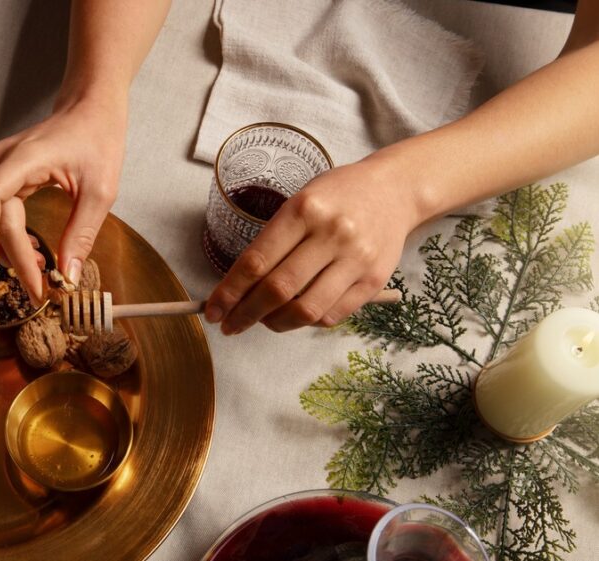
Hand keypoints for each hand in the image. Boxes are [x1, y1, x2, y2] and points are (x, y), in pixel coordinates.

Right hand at [0, 94, 126, 299]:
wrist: (92, 107)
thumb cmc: (98, 138)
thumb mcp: (100, 191)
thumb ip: (81, 234)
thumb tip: (67, 275)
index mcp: (22, 159)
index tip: (25, 277)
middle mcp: (1, 161)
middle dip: (8, 256)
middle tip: (34, 288)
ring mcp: (0, 166)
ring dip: (4, 247)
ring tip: (36, 269)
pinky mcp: (5, 174)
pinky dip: (8, 234)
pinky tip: (32, 250)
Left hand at [204, 158, 421, 333]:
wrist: (394, 190)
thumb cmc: (336, 196)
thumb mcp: (298, 202)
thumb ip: (272, 242)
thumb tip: (237, 288)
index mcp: (303, 210)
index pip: (256, 261)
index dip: (229, 292)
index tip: (212, 311)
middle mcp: (331, 234)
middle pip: (278, 289)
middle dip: (245, 314)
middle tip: (229, 325)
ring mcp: (356, 259)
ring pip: (305, 310)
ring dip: (275, 323)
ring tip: (263, 321)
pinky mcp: (374, 280)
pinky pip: (332, 316)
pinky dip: (306, 322)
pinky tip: (294, 315)